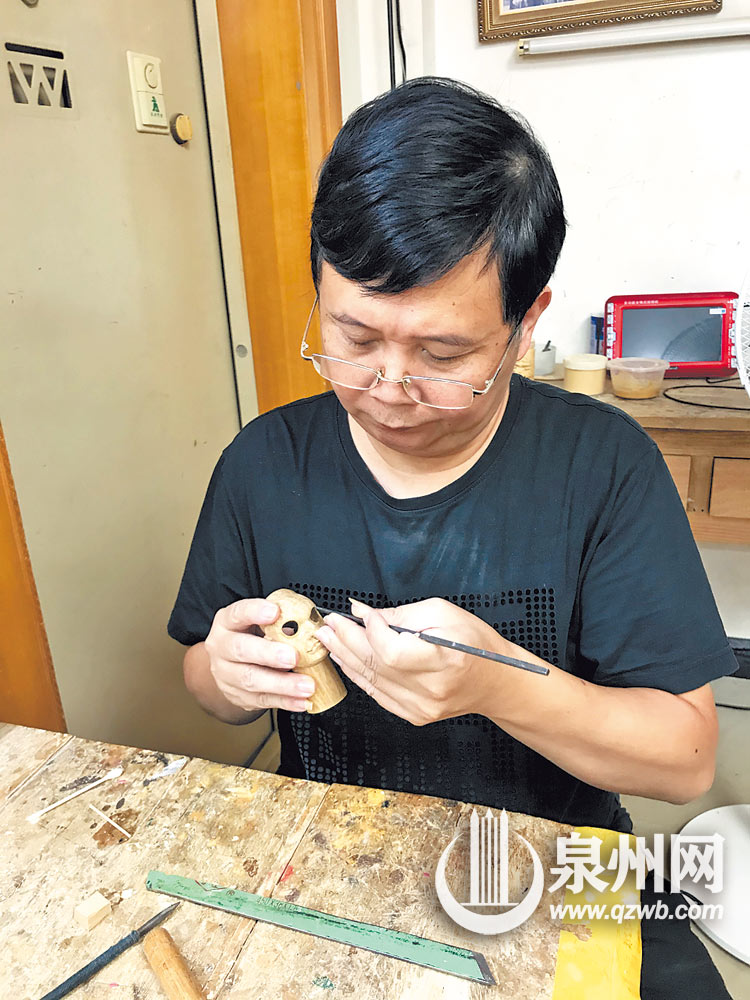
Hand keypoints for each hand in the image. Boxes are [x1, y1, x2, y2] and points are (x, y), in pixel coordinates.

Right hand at [204, 598, 315, 712]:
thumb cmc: (251, 636)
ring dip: (282, 683)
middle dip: (269, 654)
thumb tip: (312, 625)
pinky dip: (285, 702)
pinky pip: (262, 700)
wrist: (231, 665)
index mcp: (227, 622)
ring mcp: (226, 674)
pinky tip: (301, 701)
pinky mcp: (238, 696)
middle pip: (241, 650)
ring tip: (306, 685)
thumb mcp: (259, 622)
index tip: (275, 612)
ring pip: (251, 680)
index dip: (255, 612)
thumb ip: (278, 621)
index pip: (238, 613)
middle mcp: (222, 647)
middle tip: (293, 656)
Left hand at [315, 598, 508, 725]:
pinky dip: (359, 675)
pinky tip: (345, 659)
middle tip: (329, 623)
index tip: (363, 613)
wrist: (494, 680)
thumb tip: (361, 612)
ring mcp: (422, 707)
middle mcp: (431, 689)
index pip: (392, 650)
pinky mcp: (414, 715)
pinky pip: (377, 694)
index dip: (372, 630)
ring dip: (345, 656)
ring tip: (328, 638)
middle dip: (347, 639)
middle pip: (376, 664)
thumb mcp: (441, 612)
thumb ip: (399, 614)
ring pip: (371, 680)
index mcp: (444, 660)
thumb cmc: (473, 641)